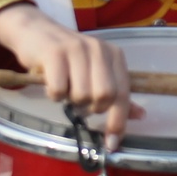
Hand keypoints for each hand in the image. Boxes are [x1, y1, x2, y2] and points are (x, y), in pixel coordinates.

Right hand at [0, 3, 139, 144]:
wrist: (36, 31)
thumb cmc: (68, 57)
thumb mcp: (96, 70)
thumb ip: (117, 92)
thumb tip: (140, 116)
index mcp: (114, 55)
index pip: (123, 94)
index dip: (118, 122)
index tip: (111, 144)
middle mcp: (99, 49)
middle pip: (104, 96)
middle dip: (91, 106)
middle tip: (79, 99)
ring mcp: (76, 49)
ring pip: (81, 96)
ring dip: (70, 99)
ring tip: (64, 86)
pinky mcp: (54, 53)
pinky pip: (58, 90)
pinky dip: (54, 94)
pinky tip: (51, 81)